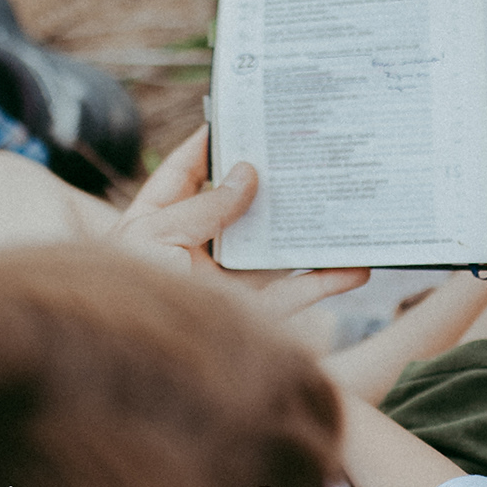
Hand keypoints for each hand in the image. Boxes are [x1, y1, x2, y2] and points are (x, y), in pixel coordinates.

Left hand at [110, 124, 368, 321]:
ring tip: (343, 198)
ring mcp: (227, 284)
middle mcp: (196, 250)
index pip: (184, 173)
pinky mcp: (254, 316)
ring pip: (275, 248)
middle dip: (269, 177)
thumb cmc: (128, 298)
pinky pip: (297, 294)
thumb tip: (246, 173)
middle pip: (239, 205)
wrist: (135, 372)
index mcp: (157, 224)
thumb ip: (202, 208)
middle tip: (303, 147)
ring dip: (308, 226)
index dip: (209, 143)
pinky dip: (329, 280)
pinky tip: (358, 265)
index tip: (241, 114)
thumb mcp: (154, 239)